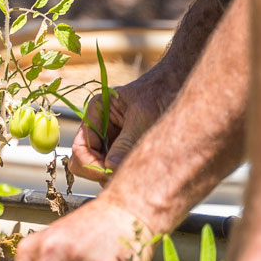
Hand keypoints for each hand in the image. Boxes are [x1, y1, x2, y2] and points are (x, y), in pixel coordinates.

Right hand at [74, 66, 179, 182]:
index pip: (80, 149)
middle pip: (87, 162)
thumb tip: (110, 169)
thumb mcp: (143, 118)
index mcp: (96, 113)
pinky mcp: (127, 149)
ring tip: (139, 170)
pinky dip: (127, 172)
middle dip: (102, 172)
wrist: (180, 85)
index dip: (91, 165)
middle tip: (125, 175)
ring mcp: (113, 140)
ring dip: (117, 174)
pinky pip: (119, 167)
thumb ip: (126, 143)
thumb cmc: (161, 93)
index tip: (110, 173)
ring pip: (103, 168)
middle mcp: (100, 127)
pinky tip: (143, 169)